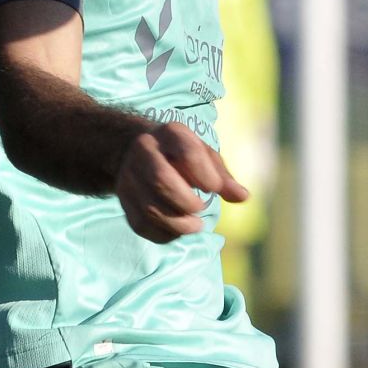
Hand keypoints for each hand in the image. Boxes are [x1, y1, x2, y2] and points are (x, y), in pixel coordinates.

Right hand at [114, 122, 247, 243]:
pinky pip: (141, 224)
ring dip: (177, 224)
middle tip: (202, 209)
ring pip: (150, 207)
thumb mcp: (204, 156)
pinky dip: (163, 234)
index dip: (205, 175)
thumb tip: (243, 197)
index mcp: (170, 133)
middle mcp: (144, 150)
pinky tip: (177, 230)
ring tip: (195, 225)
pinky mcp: (123, 198)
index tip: (214, 188)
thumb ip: (223, 177)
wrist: (136, 151)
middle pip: (161, 180)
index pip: (187, 152)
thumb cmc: (180, 155)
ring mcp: (129, 175)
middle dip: (186, 202)